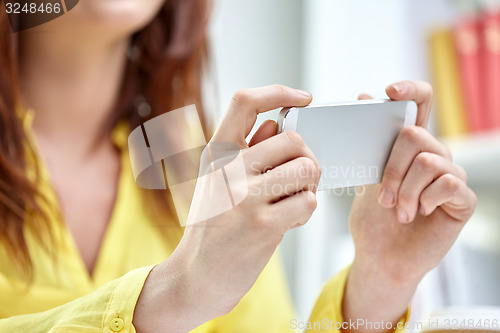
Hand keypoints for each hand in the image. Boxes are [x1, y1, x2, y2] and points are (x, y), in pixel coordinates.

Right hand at [134, 85, 320, 332]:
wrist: (197, 277)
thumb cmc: (213, 228)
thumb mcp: (218, 182)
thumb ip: (247, 151)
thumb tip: (278, 124)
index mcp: (216, 154)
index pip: (245, 102)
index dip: (279, 92)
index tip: (304, 98)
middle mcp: (228, 169)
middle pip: (293, 140)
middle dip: (306, 159)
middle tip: (298, 178)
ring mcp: (245, 197)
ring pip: (307, 168)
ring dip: (309, 185)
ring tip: (292, 200)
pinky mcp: (263, 225)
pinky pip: (308, 201)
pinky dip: (305, 210)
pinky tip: (288, 220)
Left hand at [343, 81, 476, 331]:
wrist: (380, 257)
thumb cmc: (372, 219)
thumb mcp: (366, 178)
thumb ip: (371, 144)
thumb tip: (365, 96)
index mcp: (410, 147)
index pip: (420, 104)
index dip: (410, 90)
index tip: (389, 91)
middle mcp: (434, 155)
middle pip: (416, 135)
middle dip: (392, 167)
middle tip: (381, 197)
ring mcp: (451, 176)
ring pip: (429, 161)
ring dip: (404, 190)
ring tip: (396, 211)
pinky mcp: (463, 199)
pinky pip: (447, 183)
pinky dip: (424, 199)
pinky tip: (418, 213)